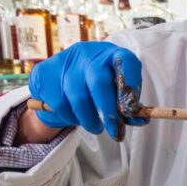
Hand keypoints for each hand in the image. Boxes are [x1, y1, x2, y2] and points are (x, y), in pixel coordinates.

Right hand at [27, 42, 147, 140]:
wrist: (60, 78)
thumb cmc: (97, 87)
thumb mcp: (115, 92)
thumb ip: (127, 106)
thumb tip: (141, 121)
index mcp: (111, 54)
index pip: (126, 61)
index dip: (131, 84)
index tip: (132, 109)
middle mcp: (88, 53)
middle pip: (98, 81)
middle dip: (108, 111)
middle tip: (114, 132)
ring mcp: (64, 60)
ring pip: (78, 97)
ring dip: (89, 120)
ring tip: (95, 127)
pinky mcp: (44, 72)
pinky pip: (59, 103)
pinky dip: (70, 118)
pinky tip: (76, 117)